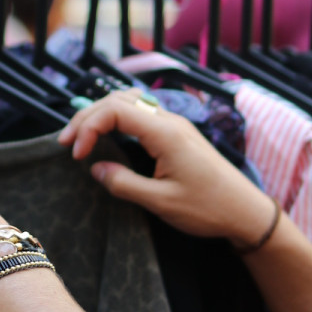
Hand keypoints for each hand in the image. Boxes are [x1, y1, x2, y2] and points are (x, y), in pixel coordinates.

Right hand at [58, 89, 271, 246]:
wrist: (245, 212)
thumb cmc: (208, 209)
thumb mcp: (161, 202)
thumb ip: (124, 184)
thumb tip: (96, 168)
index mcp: (165, 133)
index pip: (115, 110)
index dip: (88, 127)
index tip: (76, 154)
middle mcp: (170, 121)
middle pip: (118, 99)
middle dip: (87, 116)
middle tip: (65, 142)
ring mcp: (175, 125)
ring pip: (130, 101)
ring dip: (101, 114)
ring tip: (81, 136)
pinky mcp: (177, 134)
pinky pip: (141, 113)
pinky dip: (117, 118)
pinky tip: (107, 134)